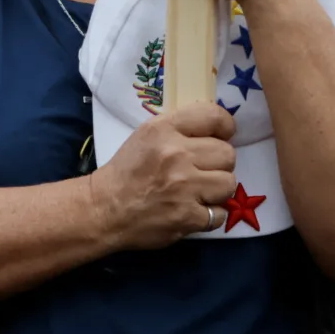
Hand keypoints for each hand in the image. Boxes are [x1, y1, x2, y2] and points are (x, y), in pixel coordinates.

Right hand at [85, 100, 237, 250]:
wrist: (105, 209)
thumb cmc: (127, 170)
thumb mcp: (146, 136)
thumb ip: (179, 130)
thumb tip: (217, 131)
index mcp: (163, 129)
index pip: (215, 117)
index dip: (225, 127)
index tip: (222, 136)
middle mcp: (176, 154)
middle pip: (228, 154)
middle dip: (219, 163)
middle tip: (202, 170)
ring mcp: (184, 187)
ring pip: (229, 183)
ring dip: (217, 190)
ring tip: (198, 192)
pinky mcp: (188, 216)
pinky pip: (219, 214)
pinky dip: (209, 215)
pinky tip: (192, 211)